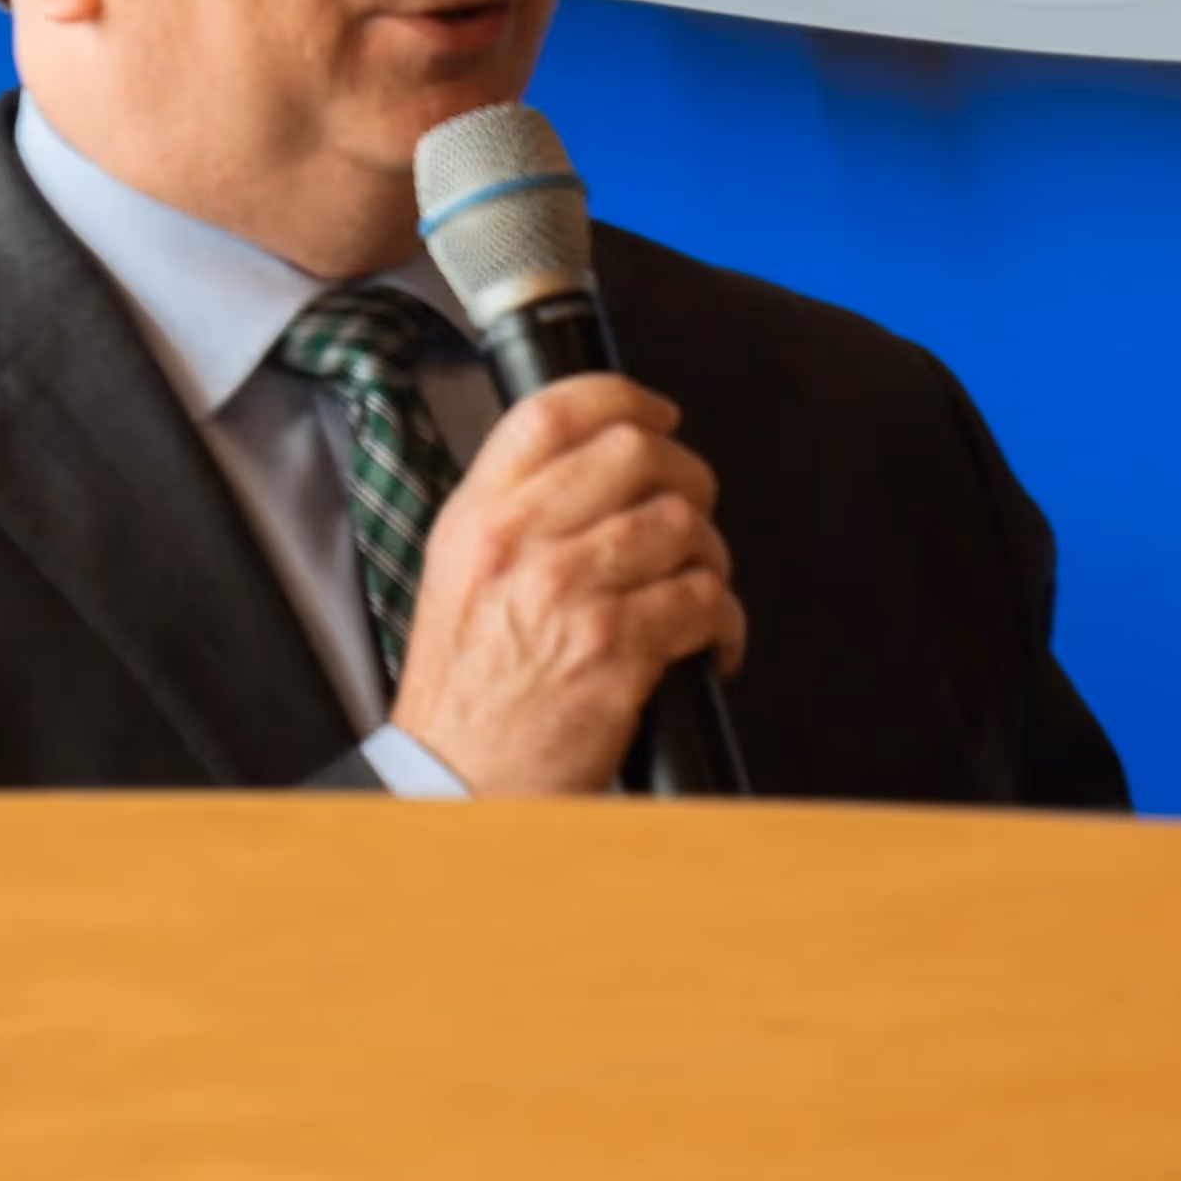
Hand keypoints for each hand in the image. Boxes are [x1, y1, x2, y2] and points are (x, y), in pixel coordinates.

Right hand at [394, 377, 744, 795]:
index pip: (552, 412)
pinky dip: (726, 623)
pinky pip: (705, 600)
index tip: (660, 414)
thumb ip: (517, 514)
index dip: (624, 396)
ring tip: (696, 590)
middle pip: (635, 453)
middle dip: (686, 477)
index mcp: (476, 517)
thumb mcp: (460, 577)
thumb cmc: (464, 693)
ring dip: (710, 556)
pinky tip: (711, 645)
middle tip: (691, 514)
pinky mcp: (615, 650)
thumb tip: (599, 467)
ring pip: (681, 524)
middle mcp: (519, 543)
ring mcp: (567, 593)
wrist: (454, 783)